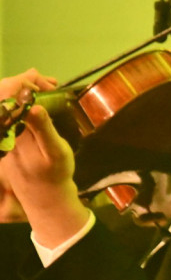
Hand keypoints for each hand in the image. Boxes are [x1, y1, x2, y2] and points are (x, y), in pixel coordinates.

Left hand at [1, 71, 88, 247]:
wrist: (44, 197)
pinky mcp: (6, 138)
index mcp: (13, 132)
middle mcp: (3, 132)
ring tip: (47, 88)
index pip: (9, 96)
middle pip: (5, 95)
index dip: (25, 82)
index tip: (47, 82)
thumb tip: (33, 107)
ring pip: (6, 103)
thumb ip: (43, 128)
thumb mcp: (55, 151)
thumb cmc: (55, 173)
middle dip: (26, 83)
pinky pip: (8, 111)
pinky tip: (37, 99)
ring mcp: (3, 135)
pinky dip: (22, 100)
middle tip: (51, 84)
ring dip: (24, 90)